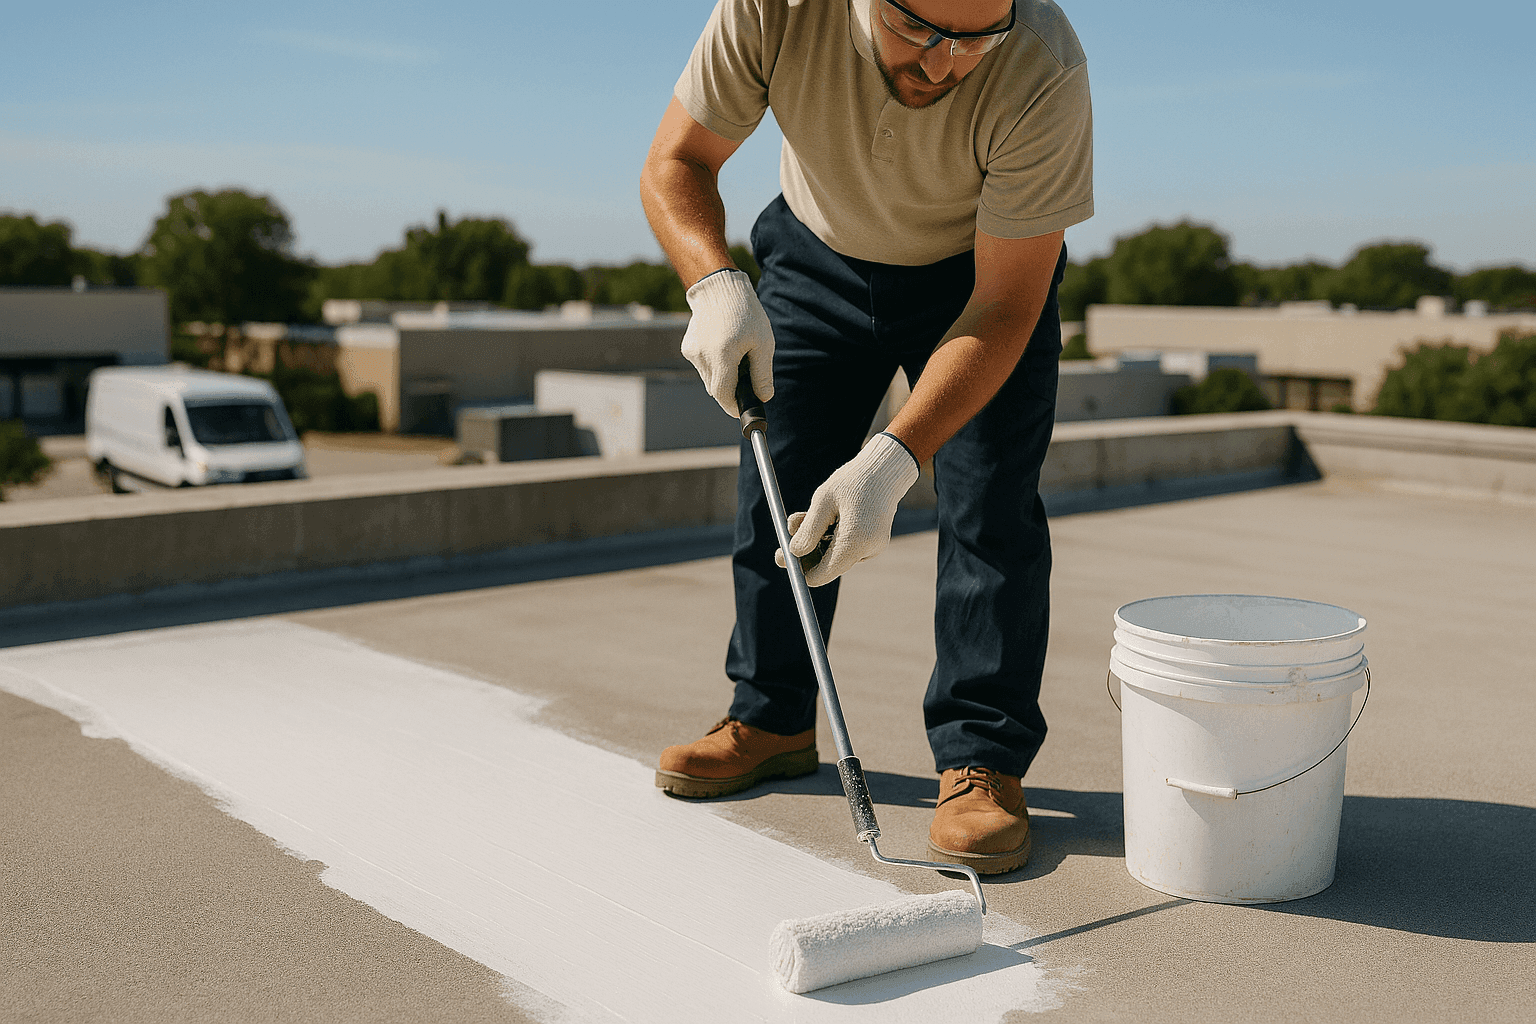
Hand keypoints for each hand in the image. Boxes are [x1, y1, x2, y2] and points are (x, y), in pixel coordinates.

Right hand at [682, 268, 774, 415]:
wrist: (720, 287)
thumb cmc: (746, 312)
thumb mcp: (763, 343)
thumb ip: (762, 373)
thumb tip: (764, 398)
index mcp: (722, 356)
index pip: (723, 395)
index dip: (734, 406)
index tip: (743, 410)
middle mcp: (702, 356)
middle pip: (716, 390)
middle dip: (731, 391)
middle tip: (747, 380)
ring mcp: (692, 352)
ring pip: (709, 379)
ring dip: (723, 377)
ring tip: (736, 355)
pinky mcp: (688, 348)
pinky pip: (703, 367)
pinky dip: (714, 365)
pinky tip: (724, 347)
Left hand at [774, 433, 919, 586]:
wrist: (886, 470)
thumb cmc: (853, 481)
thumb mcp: (823, 501)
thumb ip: (807, 530)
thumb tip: (793, 553)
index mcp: (855, 542)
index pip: (822, 574)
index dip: (800, 569)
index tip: (783, 558)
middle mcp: (868, 551)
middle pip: (828, 566)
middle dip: (805, 553)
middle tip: (783, 542)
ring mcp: (873, 548)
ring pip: (835, 555)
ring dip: (816, 540)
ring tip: (801, 516)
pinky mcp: (874, 543)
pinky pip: (846, 547)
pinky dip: (831, 536)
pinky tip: (826, 517)